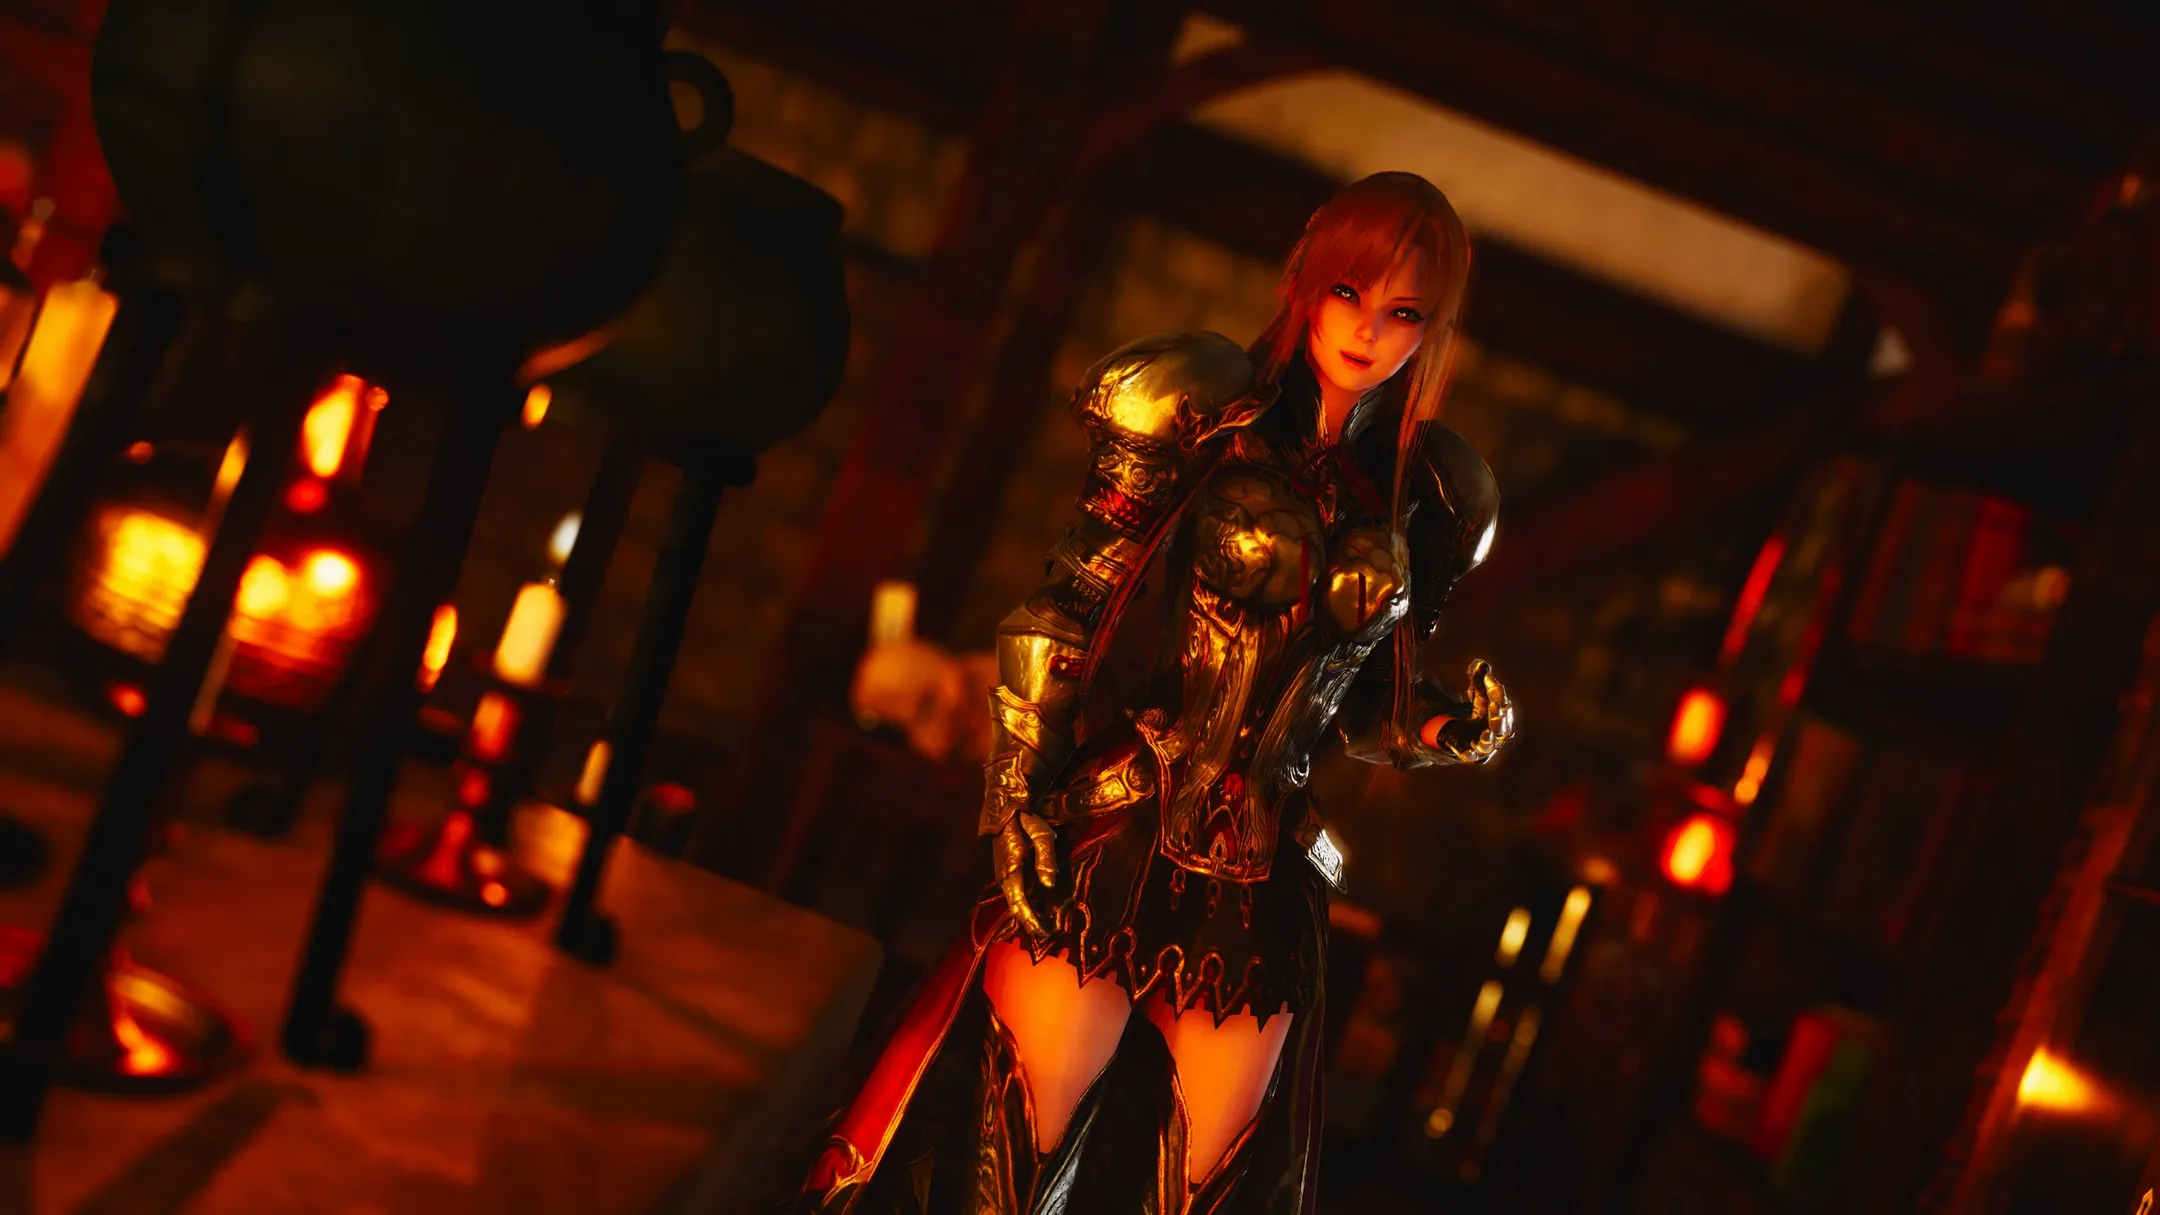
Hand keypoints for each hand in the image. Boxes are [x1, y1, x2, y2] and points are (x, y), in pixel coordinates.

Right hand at [994, 810, 1059, 941]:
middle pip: (1015, 905)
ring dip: (1027, 915)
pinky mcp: (1009, 872)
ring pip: (1016, 901)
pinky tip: (1037, 912)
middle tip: (1044, 937)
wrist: (1006, 810)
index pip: (1018, 901)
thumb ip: (1044, 859)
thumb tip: (1048, 884)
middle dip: (1029, 922)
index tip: (1040, 932)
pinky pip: (1017, 893)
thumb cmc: (1026, 821)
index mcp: (1010, 869)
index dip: (1029, 918)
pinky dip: (1026, 904)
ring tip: (1042, 930)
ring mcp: (1005, 874)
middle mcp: (1004, 876)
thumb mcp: (1041, 835)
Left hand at [1420, 659, 1514, 763]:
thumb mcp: (1477, 695)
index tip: (1488, 678)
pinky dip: (1471, 754)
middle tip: (1495, 704)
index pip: (1502, 703)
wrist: (1461, 734)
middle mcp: (1496, 733)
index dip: (1497, 691)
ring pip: (1490, 744)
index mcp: (1501, 717)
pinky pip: (1471, 756)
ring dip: (1489, 738)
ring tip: (1487, 732)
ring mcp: (1484, 745)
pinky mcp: (1469, 754)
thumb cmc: (1477, 714)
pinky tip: (1468, 751)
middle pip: (1501, 726)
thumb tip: (1481, 663)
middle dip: (1499, 715)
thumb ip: (1479, 680)